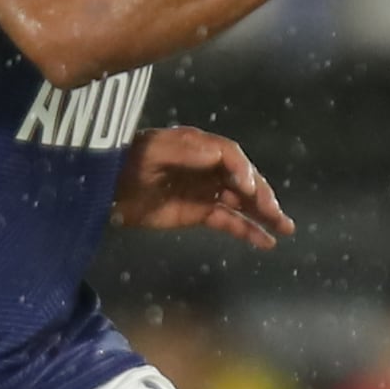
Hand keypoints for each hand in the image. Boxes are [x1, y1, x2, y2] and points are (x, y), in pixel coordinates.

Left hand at [114, 126, 295, 244]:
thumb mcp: (154, 151)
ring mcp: (206, 191)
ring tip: (285, 228)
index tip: (249, 189)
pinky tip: (266, 242)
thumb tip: (221, 156)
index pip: (231, 155)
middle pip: (243, 180)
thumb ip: (187, 152)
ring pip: (242, 202)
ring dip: (264, 214)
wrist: (104, 187)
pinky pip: (229, 221)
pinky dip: (248, 231)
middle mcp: (209, 167)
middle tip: (275, 213)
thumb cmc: (128, 163)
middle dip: (262, 196)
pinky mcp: (199, 212)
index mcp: (199, 146)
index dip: (243, 171)